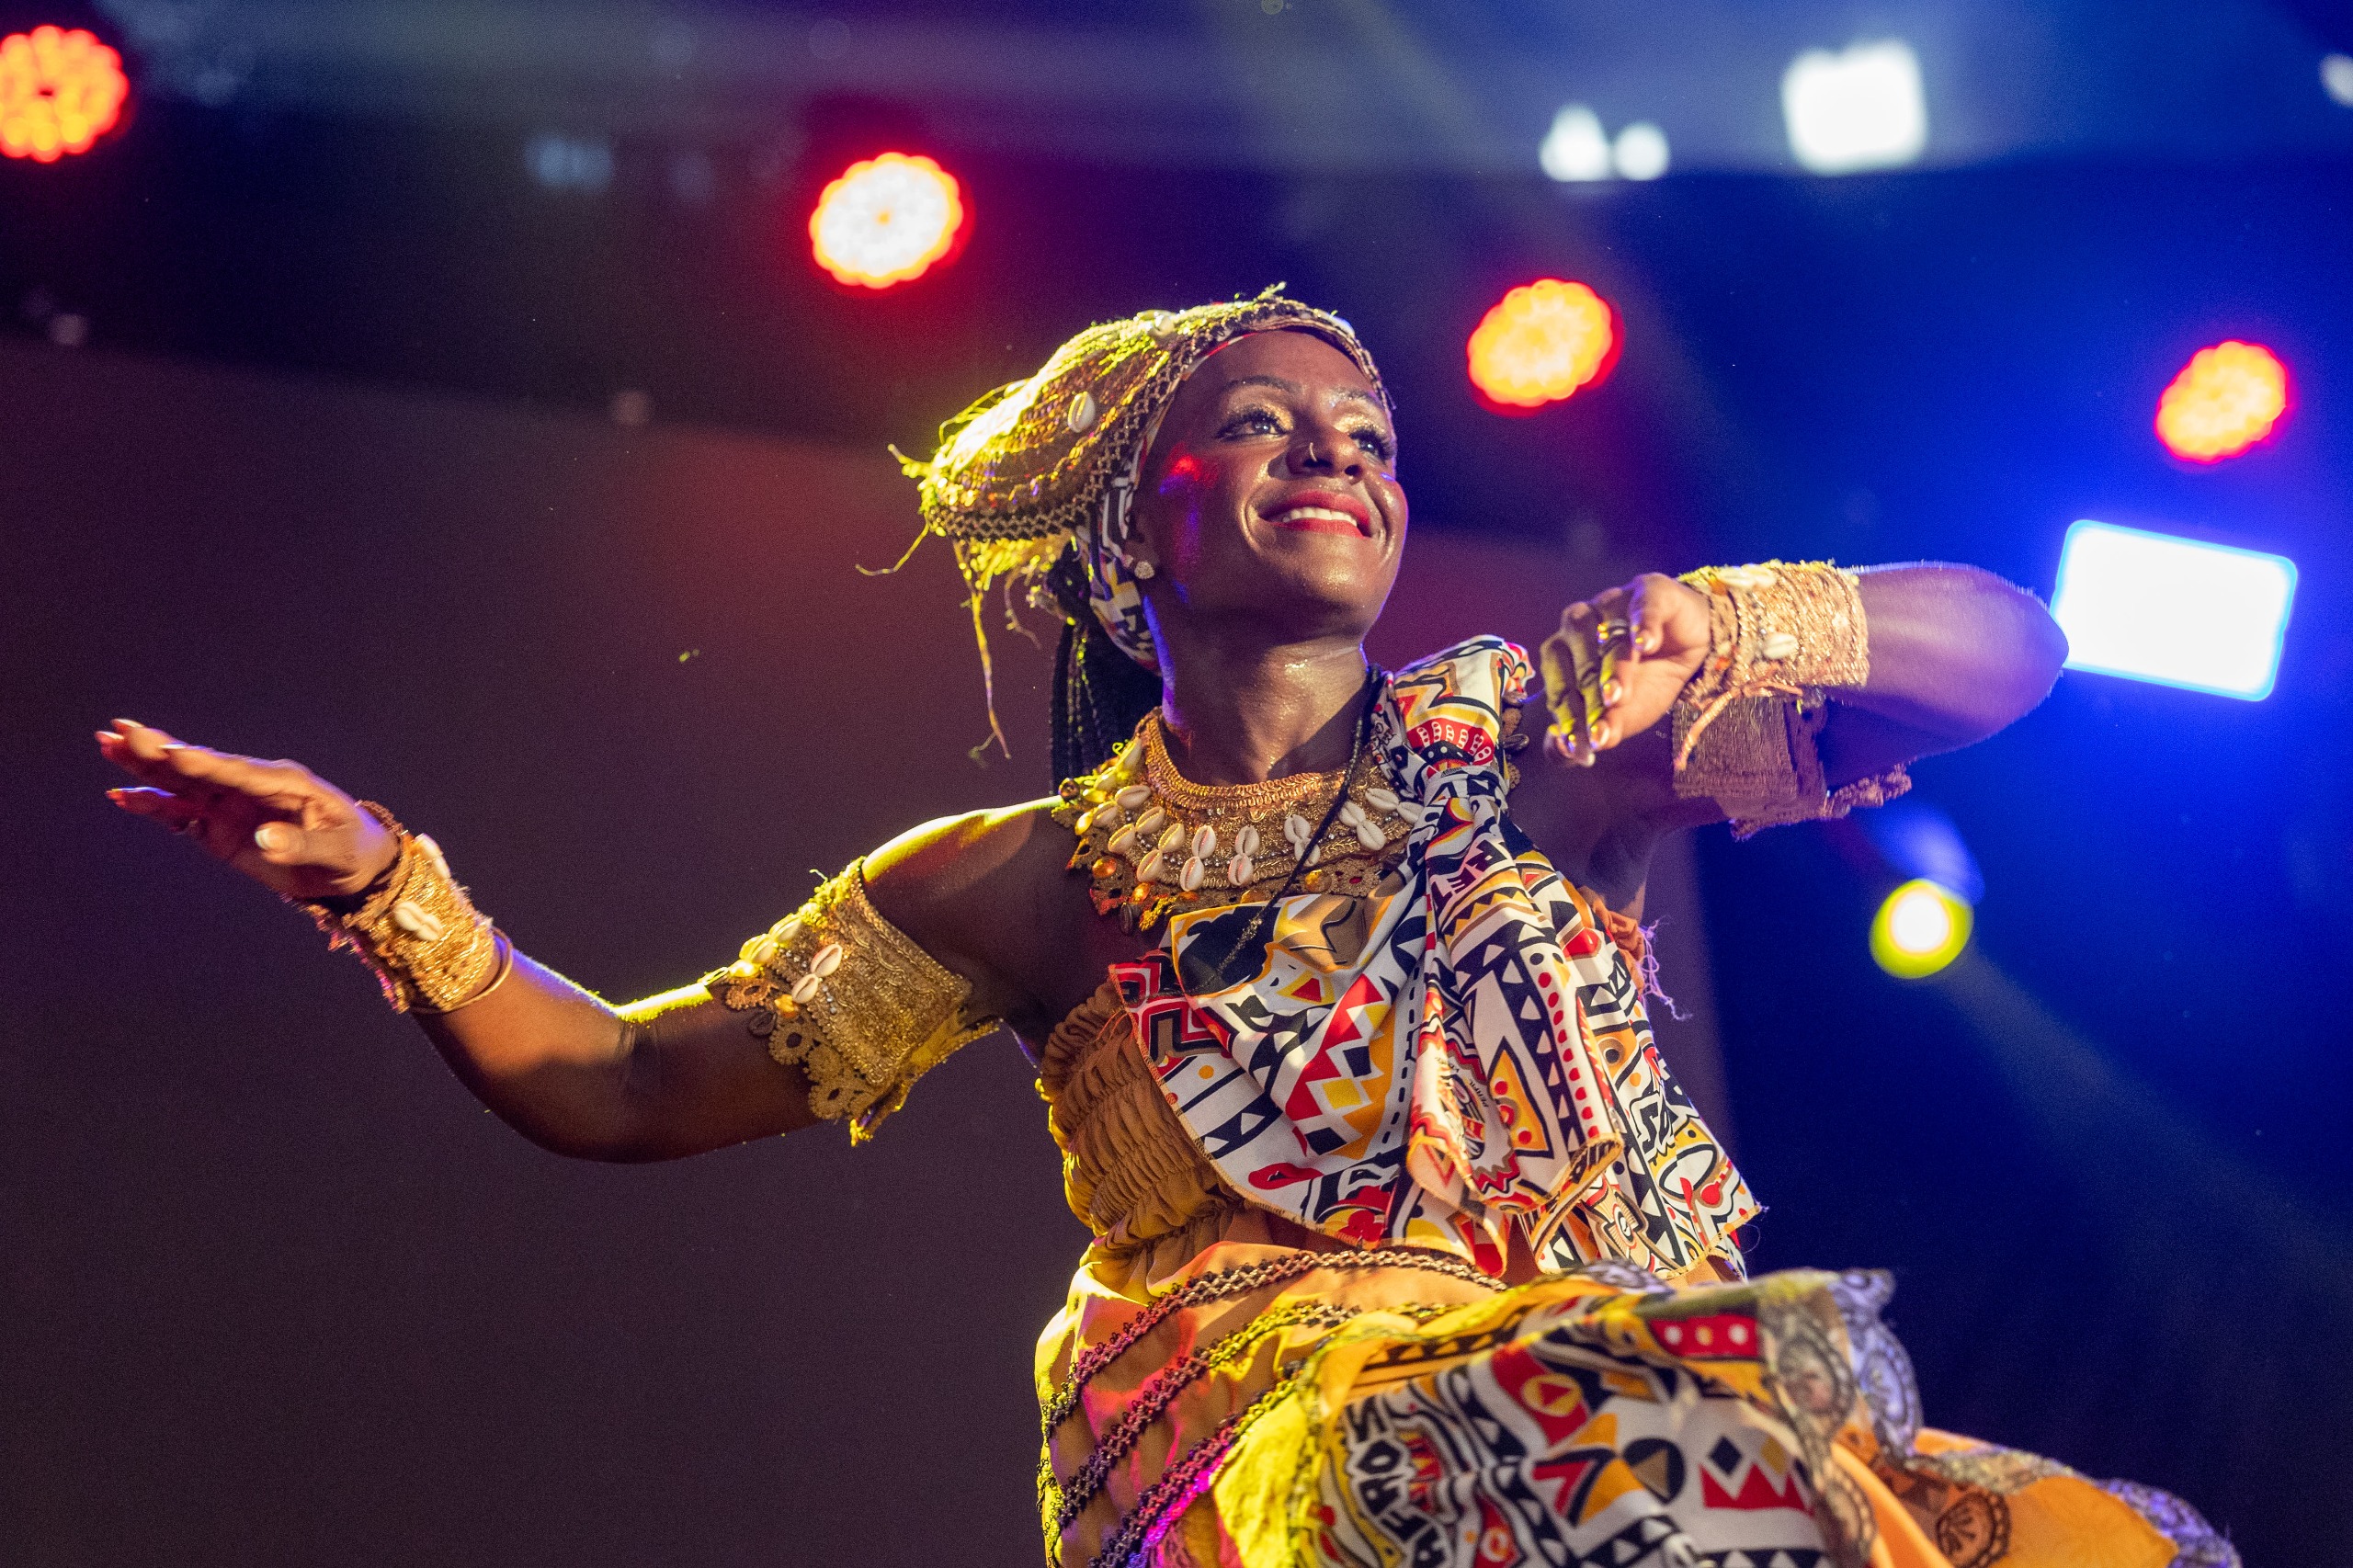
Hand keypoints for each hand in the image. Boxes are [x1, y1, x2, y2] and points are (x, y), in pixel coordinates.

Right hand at [98, 720, 398, 901]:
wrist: (352, 868)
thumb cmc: (350, 850)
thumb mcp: (336, 851)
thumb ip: (302, 846)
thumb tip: (266, 840)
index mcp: (285, 784)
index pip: (238, 772)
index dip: (204, 764)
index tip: (172, 754)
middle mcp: (252, 788)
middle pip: (201, 767)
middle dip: (161, 750)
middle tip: (121, 730)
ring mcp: (231, 806)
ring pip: (182, 784)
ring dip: (146, 769)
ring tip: (109, 747)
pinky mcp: (218, 828)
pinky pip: (180, 815)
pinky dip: (153, 806)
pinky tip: (122, 796)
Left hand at [1538, 573, 1710, 762]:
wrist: (1695, 648)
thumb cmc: (1648, 680)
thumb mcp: (1623, 714)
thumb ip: (1594, 731)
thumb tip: (1568, 753)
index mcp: (1565, 652)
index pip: (1559, 685)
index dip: (1569, 718)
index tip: (1580, 748)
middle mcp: (1582, 623)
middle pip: (1578, 659)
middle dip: (1590, 698)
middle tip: (1602, 727)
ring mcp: (1614, 602)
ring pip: (1606, 632)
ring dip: (1612, 666)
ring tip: (1619, 696)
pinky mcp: (1650, 590)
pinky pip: (1644, 604)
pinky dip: (1643, 623)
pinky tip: (1646, 644)